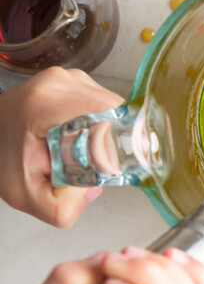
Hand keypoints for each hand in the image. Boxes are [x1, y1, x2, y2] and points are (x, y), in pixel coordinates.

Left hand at [0, 66, 122, 225]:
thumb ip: (64, 207)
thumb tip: (97, 186)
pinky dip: (99, 124)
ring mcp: (69, 76)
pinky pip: (105, 104)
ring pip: (112, 110)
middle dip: (106, 146)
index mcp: (43, 104)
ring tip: (77, 149)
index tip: (98, 168)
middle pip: (113, 115)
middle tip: (85, 163)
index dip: (110, 148)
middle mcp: (59, 82)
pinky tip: (78, 135)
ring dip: (104, 135)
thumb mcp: (28, 197)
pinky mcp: (76, 79)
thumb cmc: (6, 161)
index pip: (105, 118)